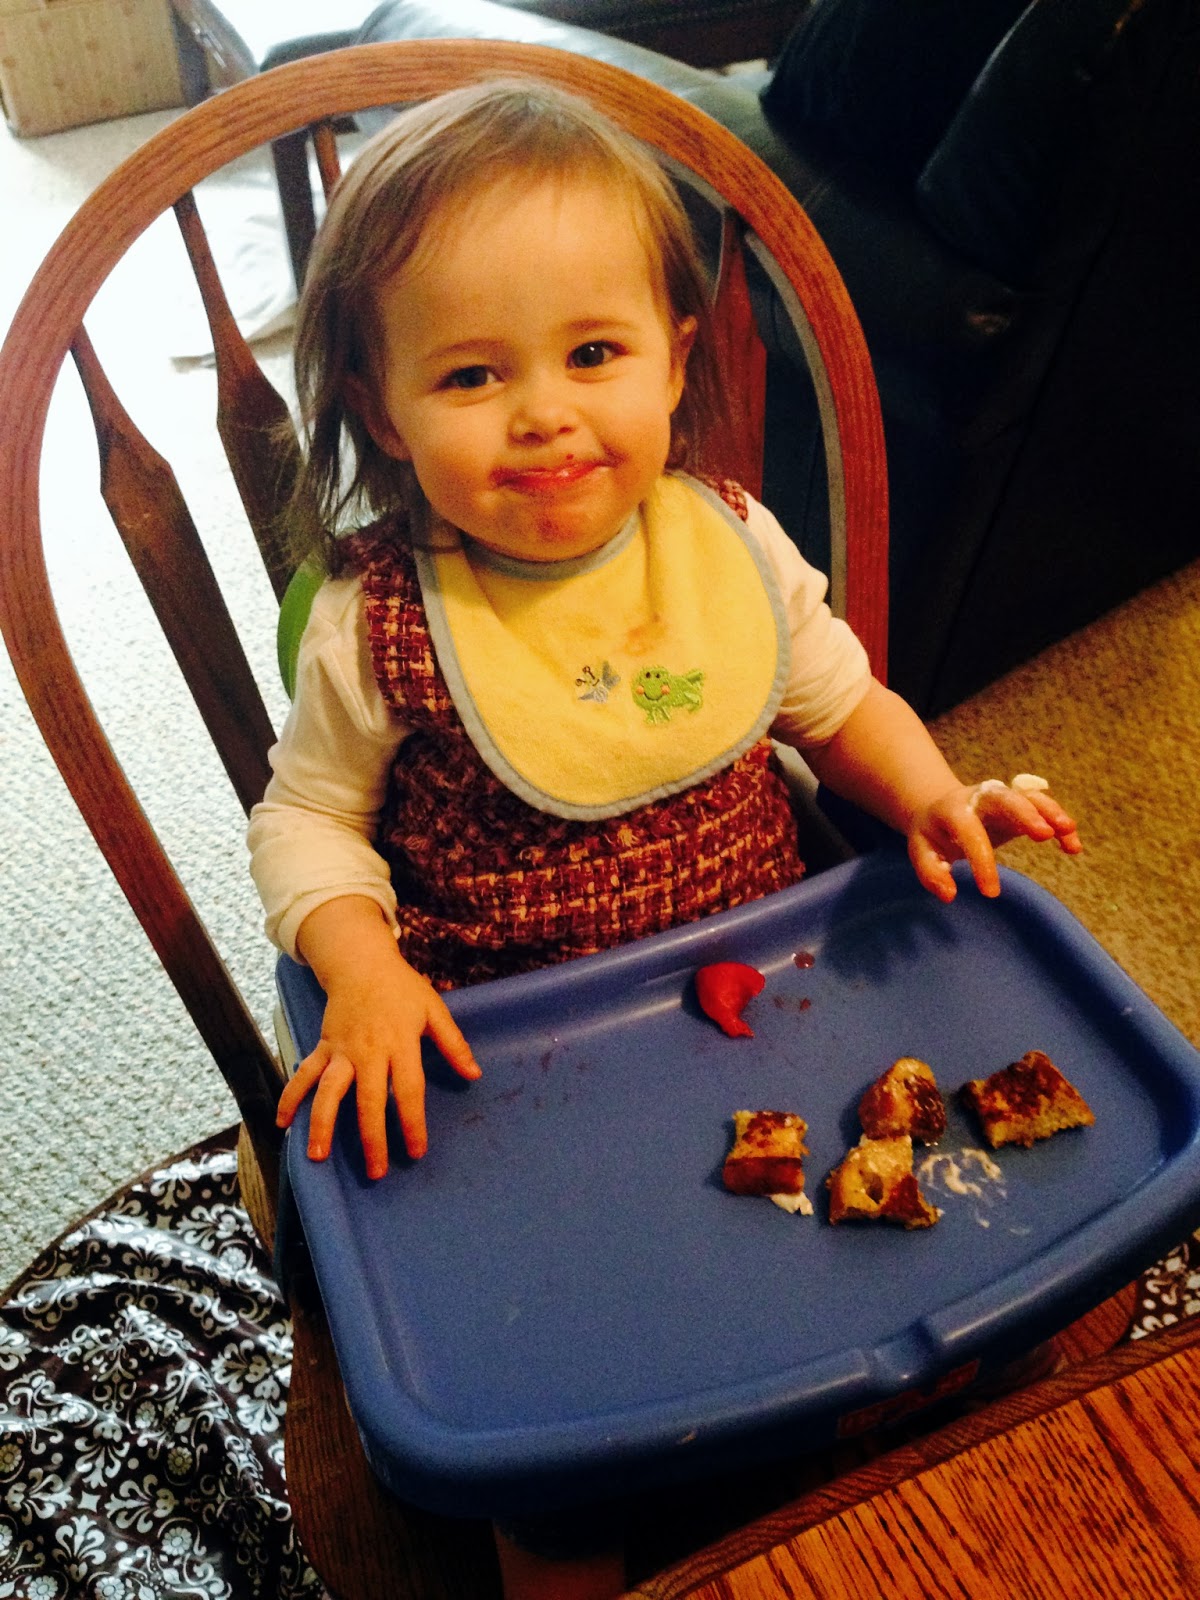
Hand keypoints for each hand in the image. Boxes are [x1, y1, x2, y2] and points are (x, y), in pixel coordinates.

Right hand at [277, 898, 480, 1177]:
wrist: (361, 963)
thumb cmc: (401, 988)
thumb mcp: (433, 1010)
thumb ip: (453, 1043)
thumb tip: (474, 1074)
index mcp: (400, 1044)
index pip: (408, 1090)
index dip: (412, 1123)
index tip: (416, 1151)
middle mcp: (368, 1052)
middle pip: (369, 1100)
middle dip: (372, 1138)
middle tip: (376, 1171)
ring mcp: (341, 1051)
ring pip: (329, 1092)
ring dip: (322, 1124)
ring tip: (318, 1156)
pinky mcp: (323, 1047)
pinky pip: (304, 1075)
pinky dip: (291, 1097)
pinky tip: (283, 1123)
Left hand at [908, 782, 1081, 901]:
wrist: (939, 808)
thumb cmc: (933, 835)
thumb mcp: (921, 851)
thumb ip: (932, 873)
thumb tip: (950, 894)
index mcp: (951, 810)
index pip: (968, 831)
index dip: (981, 861)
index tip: (991, 893)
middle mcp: (979, 798)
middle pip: (1004, 797)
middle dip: (1025, 812)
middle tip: (1044, 834)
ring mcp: (1002, 798)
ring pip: (1028, 796)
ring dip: (1050, 810)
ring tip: (1067, 831)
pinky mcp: (1019, 805)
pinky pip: (1043, 806)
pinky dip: (1059, 822)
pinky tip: (1073, 846)